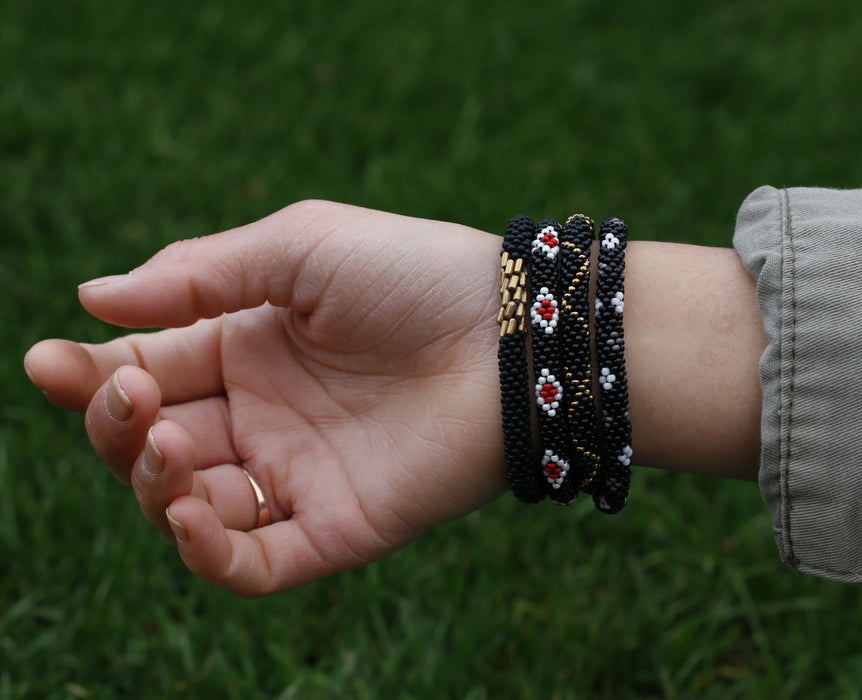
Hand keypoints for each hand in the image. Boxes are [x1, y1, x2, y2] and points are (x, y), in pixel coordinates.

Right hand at [24, 201, 507, 595]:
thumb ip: (197, 276)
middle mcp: (263, 416)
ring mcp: (298, 475)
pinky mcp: (338, 526)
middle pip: (152, 444)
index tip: (46, 359)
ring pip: (188, 508)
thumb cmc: (413, 275)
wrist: (514, 331)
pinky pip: (253, 564)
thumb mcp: (298, 248)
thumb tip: (90, 300)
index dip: (90, 375)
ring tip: (175, 440)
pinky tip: (189, 511)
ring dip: (155, 482)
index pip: (144, 372)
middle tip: (132, 396)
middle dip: (117, 426)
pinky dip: (207, 551)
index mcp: (247, 348)